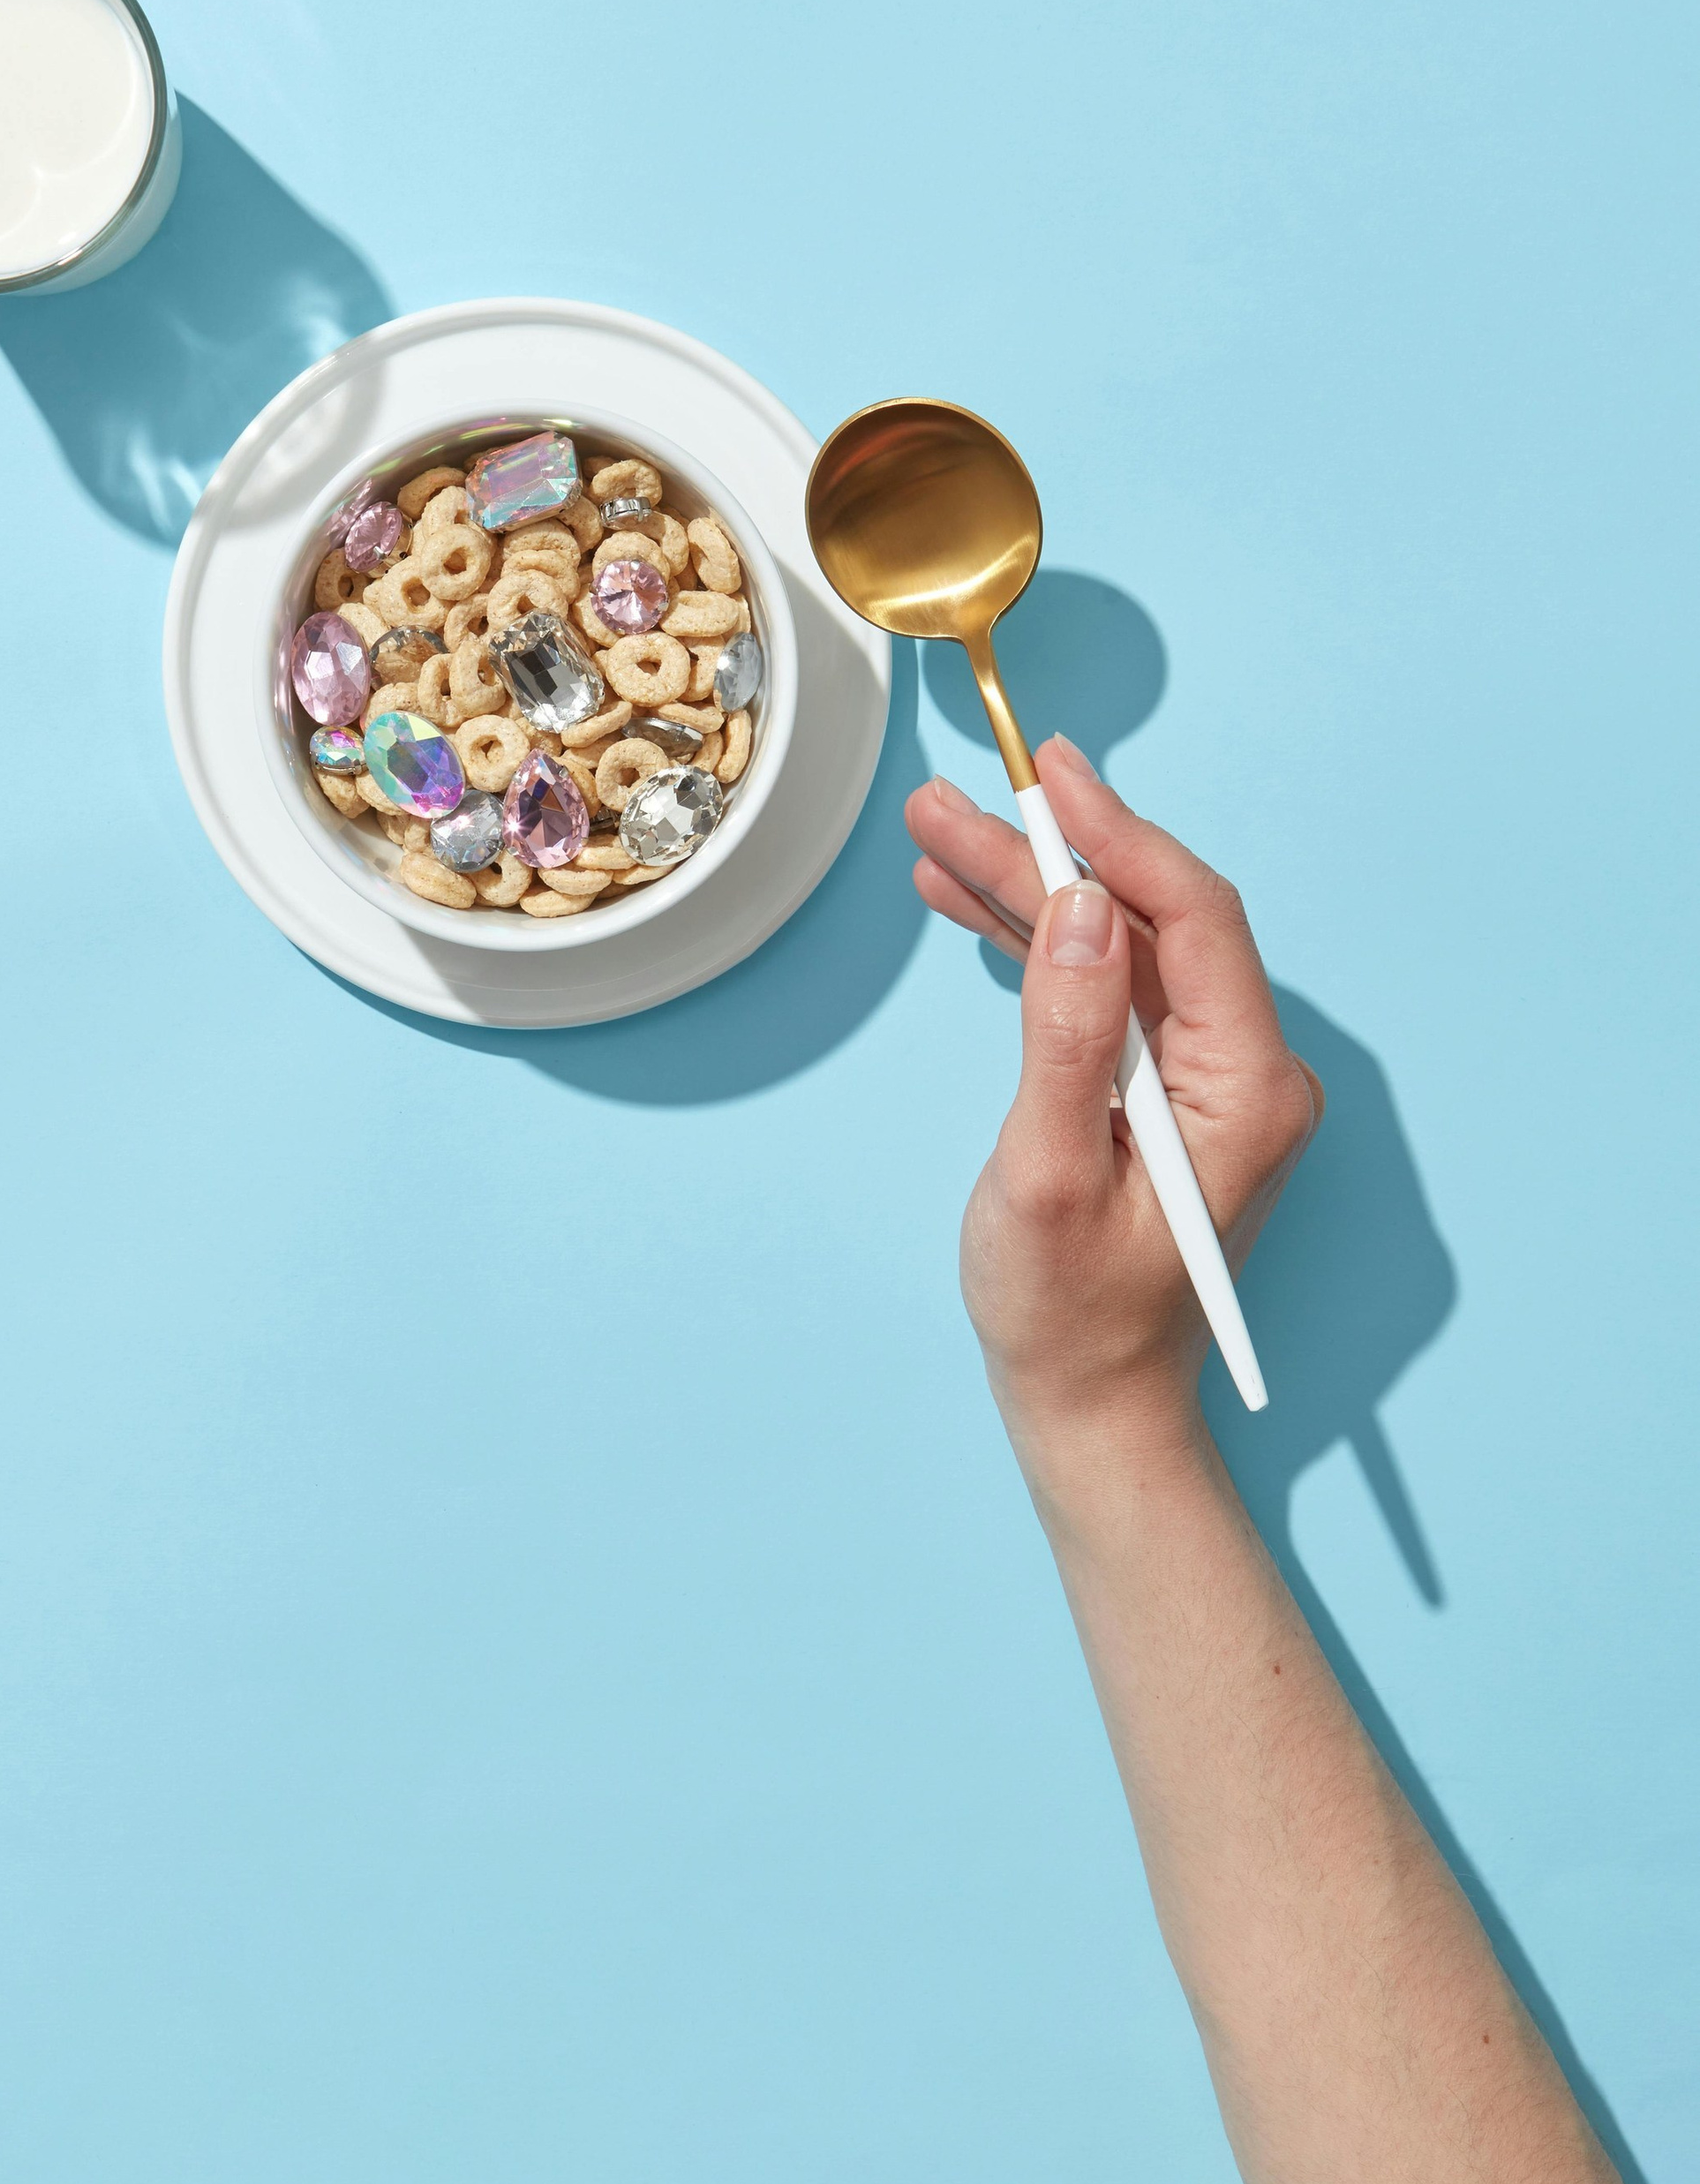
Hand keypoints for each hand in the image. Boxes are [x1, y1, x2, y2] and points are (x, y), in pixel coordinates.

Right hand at [905, 738, 1321, 1460]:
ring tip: (936, 837)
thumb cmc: (1069, 1317)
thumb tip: (1079, 906)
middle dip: (1049, 855)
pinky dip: (1037, 947)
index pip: (1193, 919)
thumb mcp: (1048, 1175)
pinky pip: (1103, 991)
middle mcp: (1247, 1071)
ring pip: (1115, 947)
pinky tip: (968, 907)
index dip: (1119, 835)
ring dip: (1029, 892)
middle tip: (951, 802)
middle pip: (1145, 921)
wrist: (1091, 1410)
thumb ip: (1065, 1036)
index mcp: (1247, 1087)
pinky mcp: (1167, 1090)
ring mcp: (1209, 1080)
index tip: (1050, 774)